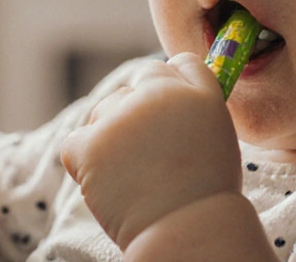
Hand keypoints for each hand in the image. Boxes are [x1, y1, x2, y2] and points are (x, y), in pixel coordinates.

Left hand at [61, 53, 242, 249]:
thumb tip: (175, 86)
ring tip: (132, 173)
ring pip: (103, 111)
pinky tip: (107, 180)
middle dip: (136, 112)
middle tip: (148, 154)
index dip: (171, 89)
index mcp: (198, 92)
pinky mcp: (91, 144)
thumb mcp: (219, 136)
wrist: (186, 230)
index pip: (178, 65)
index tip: (168, 115)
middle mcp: (160, 95)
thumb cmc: (206, 192)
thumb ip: (198, 103)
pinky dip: (84, 161)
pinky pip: (76, 142)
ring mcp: (122, 117)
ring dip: (110, 135)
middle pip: (136, 85)